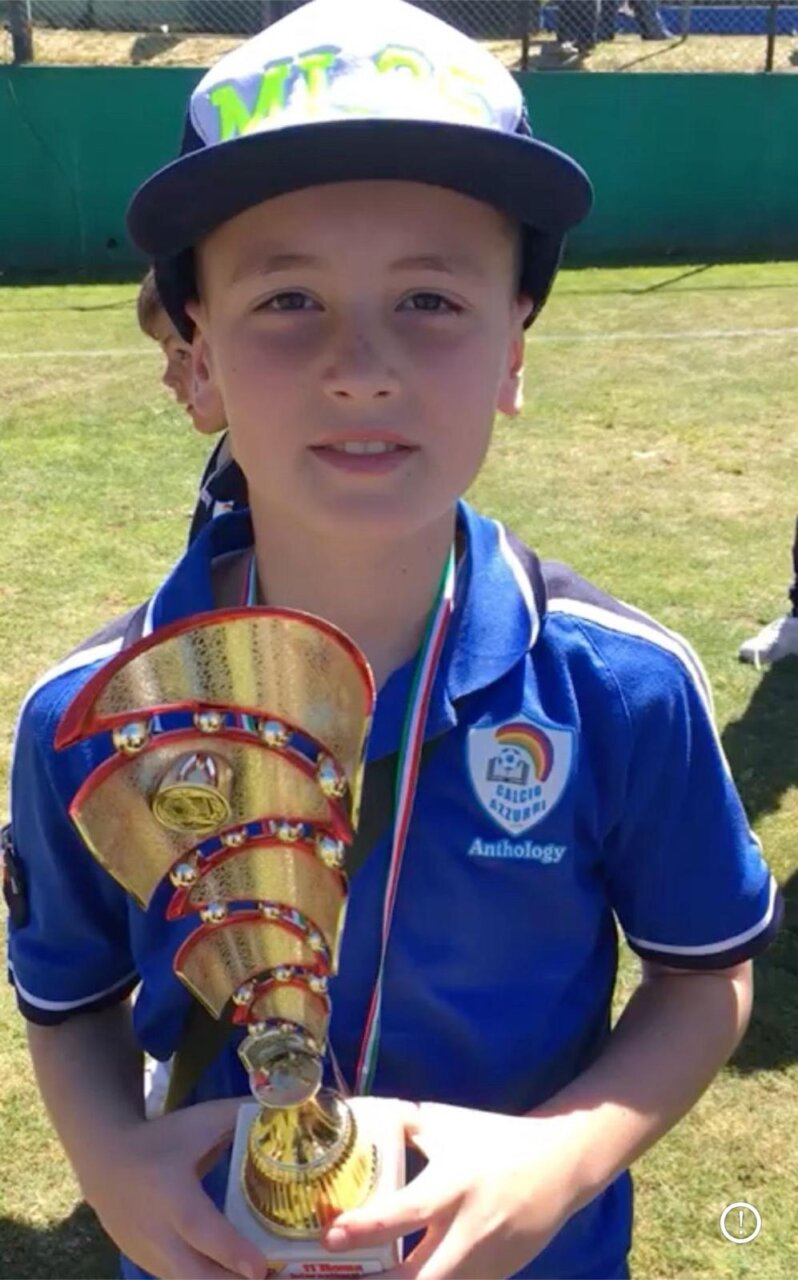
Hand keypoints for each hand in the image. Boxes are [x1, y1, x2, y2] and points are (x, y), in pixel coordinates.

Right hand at [82, 1096, 265, 1278]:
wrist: (105, 1163)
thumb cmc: (160, 1141)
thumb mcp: (198, 1122)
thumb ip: (239, 1116)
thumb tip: (284, 1107)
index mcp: (171, 1193)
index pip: (200, 1228)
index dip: (230, 1251)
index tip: (260, 1268)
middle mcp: (156, 1232)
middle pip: (193, 1276)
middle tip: (273, 1277)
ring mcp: (149, 1256)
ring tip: (267, 1276)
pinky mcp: (148, 1267)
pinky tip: (236, 1274)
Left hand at [322, 1101, 584, 1279]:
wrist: (559, 1165)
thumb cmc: (493, 1139)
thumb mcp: (446, 1124)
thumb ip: (401, 1124)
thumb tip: (350, 1114)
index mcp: (454, 1186)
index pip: (406, 1213)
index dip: (366, 1227)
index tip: (331, 1234)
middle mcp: (468, 1232)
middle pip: (418, 1279)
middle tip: (337, 1275)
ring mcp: (484, 1263)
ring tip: (365, 1276)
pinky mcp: (495, 1279)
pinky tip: (402, 1276)